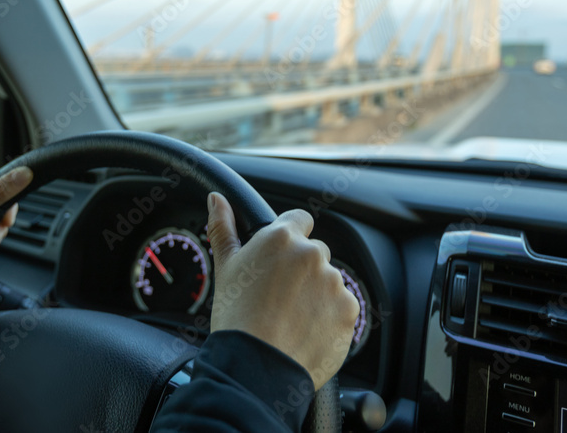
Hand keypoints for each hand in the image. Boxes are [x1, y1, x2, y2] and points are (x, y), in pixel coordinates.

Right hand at [205, 192, 358, 389]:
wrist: (256, 365)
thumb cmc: (236, 317)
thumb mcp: (225, 268)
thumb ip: (223, 229)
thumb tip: (217, 200)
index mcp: (282, 238)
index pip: (299, 220)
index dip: (290, 238)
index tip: (280, 260)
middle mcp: (312, 254)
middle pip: (315, 252)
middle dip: (302, 270)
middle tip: (279, 296)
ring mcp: (333, 281)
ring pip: (328, 281)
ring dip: (316, 294)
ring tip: (291, 318)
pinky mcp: (349, 309)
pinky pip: (342, 307)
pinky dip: (329, 317)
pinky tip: (306, 330)